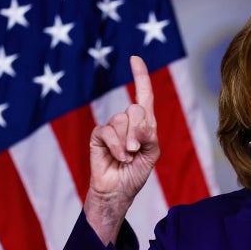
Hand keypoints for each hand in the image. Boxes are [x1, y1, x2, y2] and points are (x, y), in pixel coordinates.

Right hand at [84, 56, 159, 245]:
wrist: (119, 191)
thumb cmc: (137, 172)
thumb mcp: (152, 154)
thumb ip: (150, 136)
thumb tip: (140, 124)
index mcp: (145, 123)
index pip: (144, 95)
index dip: (140, 76)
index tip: (135, 58)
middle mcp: (128, 121)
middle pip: (136, 109)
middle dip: (139, 130)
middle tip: (137, 149)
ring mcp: (112, 127)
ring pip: (121, 120)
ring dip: (127, 142)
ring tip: (128, 157)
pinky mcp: (98, 136)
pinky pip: (107, 131)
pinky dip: (116, 146)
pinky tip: (120, 158)